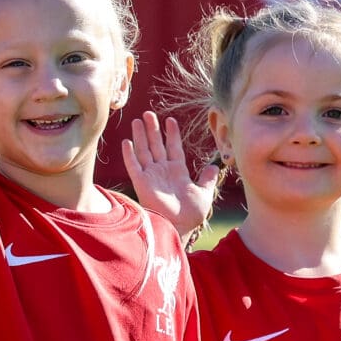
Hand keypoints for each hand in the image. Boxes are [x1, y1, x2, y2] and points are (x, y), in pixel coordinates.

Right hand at [120, 111, 218, 239]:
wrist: (181, 226)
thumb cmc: (192, 214)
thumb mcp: (204, 192)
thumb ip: (207, 178)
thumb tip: (213, 166)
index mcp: (177, 171)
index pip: (173, 147)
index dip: (171, 134)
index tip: (170, 120)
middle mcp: (163, 171)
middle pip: (156, 145)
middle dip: (152, 129)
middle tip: (148, 113)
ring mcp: (151, 176)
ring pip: (144, 151)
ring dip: (141, 136)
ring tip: (138, 120)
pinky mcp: (142, 183)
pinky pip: (134, 166)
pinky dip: (130, 155)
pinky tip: (127, 142)